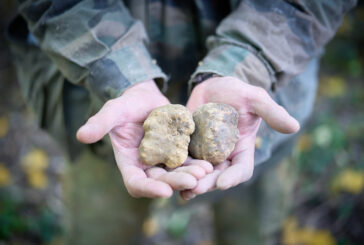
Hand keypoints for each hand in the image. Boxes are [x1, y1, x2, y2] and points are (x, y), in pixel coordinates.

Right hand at [77, 80, 211, 197]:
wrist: (144, 97)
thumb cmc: (126, 104)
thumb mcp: (112, 111)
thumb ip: (99, 123)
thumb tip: (80, 136)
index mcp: (129, 162)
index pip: (136, 183)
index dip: (148, 190)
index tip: (165, 191)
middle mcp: (146, 166)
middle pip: (161, 181)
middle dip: (177, 182)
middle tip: (194, 180)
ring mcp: (163, 160)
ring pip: (177, 173)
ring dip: (191, 175)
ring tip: (205, 171)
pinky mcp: (177, 151)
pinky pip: (188, 161)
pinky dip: (197, 163)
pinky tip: (210, 162)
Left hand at [180, 76, 299, 199]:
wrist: (214, 87)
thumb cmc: (238, 92)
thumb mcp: (255, 99)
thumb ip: (271, 113)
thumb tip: (295, 126)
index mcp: (242, 149)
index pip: (241, 169)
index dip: (233, 177)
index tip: (223, 182)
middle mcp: (224, 156)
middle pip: (217, 176)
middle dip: (207, 183)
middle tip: (195, 188)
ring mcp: (205, 153)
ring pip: (198, 173)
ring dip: (189, 181)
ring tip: (180, 188)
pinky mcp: (188, 147)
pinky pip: (182, 160)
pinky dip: (176, 168)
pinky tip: (166, 174)